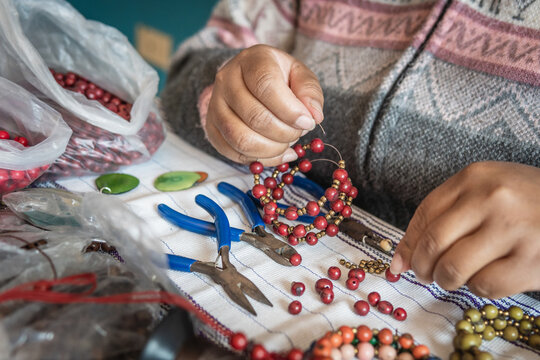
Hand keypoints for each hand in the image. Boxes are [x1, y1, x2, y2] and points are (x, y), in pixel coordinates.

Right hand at [205, 44, 323, 165]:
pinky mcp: (212, 127)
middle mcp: (226, 79)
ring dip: (271, 149)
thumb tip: (313, 116)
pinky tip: (276, 153)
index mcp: (252, 60)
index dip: (289, 110)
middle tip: (298, 133)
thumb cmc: (280, 78)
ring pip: (240, 138)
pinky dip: (259, 160)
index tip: (307, 122)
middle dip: (284, 133)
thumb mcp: (300, 75)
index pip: (265, 85)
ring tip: (287, 144)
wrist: (251, 82)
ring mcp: (215, 105)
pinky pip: (232, 152)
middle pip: (254, 116)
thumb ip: (310, 92)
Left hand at [390, 161, 539, 297]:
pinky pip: (484, 285)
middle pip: (434, 242)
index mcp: (475, 177)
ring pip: (454, 268)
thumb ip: (446, 215)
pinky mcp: (531, 260)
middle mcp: (492, 198)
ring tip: (454, 278)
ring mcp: (513, 229)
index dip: (408, 243)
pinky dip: (478, 288)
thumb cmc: (528, 202)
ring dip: (447, 280)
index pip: (425, 213)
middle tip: (427, 275)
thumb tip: (400, 261)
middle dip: (422, 267)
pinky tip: (488, 278)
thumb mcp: (488, 192)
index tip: (399, 263)